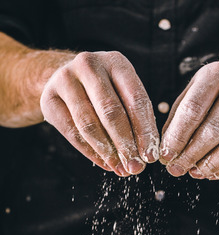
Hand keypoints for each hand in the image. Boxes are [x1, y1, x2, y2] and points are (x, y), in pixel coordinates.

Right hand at [40, 51, 158, 175]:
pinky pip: (71, 132)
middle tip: (136, 167)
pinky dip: (90, 152)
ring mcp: (65, 79)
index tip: (150, 155)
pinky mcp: (49, 98)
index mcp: (115, 62)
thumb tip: (146, 154)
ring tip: (120, 169)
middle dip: (126, 145)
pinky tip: (104, 163)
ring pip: (89, 124)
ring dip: (107, 152)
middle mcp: (89, 65)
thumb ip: (136, 117)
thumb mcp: (123, 93)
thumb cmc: (104, 90)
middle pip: (111, 111)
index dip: (144, 131)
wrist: (65, 78)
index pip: (135, 99)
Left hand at [160, 61, 218, 179]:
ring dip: (211, 165)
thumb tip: (167, 155)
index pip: (192, 111)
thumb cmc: (214, 95)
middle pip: (213, 131)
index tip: (166, 157)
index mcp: (215, 74)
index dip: (177, 138)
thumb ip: (176, 122)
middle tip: (177, 170)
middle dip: (191, 156)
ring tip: (195, 173)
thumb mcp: (192, 96)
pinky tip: (214, 173)